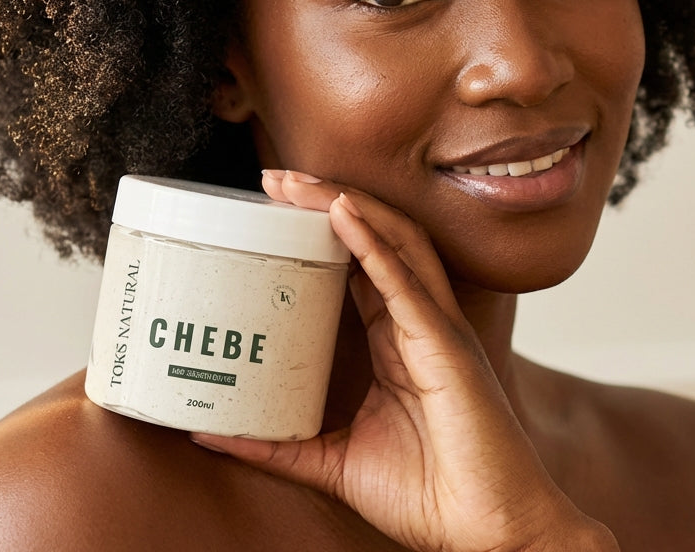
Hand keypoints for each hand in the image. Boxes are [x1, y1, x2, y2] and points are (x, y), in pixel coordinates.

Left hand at [191, 171, 617, 551]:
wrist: (484, 532)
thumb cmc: (427, 492)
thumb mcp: (333, 461)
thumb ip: (279, 444)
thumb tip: (210, 434)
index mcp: (396, 337)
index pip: (356, 262)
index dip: (319, 227)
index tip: (272, 204)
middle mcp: (417, 320)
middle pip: (375, 237)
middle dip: (327, 200)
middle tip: (275, 177)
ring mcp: (435, 327)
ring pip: (394, 242)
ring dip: (346, 205)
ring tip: (299, 182)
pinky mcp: (445, 347)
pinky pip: (406, 283)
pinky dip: (375, 245)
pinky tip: (344, 215)